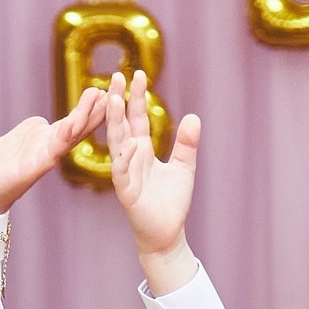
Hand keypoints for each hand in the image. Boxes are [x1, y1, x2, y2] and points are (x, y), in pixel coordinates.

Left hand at [0, 87, 102, 216]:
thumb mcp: (16, 139)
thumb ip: (31, 129)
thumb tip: (41, 120)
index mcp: (47, 143)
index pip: (74, 123)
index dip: (89, 109)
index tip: (105, 93)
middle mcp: (50, 150)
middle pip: (79, 127)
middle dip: (96, 110)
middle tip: (114, 92)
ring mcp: (43, 159)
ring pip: (70, 135)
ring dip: (84, 116)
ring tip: (99, 98)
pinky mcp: (32, 167)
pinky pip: (51, 150)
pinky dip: (63, 136)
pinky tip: (72, 122)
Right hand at [102, 70, 201, 294]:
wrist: (167, 234)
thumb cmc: (172, 202)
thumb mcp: (184, 167)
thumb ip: (187, 144)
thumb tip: (194, 117)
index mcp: (141, 150)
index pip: (136, 118)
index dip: (136, 97)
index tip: (138, 74)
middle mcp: (129, 158)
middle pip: (121, 123)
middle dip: (119, 100)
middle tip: (117, 75)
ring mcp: (125, 173)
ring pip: (117, 142)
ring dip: (115, 121)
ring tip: (114, 99)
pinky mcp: (127, 192)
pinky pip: (122, 171)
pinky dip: (124, 157)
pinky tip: (128, 142)